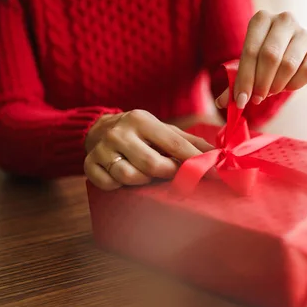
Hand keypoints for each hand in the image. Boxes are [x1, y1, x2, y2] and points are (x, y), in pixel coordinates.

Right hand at [84, 110, 212, 190]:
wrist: (99, 128)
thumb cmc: (141, 133)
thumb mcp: (164, 130)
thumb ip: (189, 142)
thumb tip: (216, 156)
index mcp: (142, 120)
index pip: (174, 144)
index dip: (194, 161)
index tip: (213, 174)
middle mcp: (120, 132)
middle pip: (152, 165)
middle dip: (169, 174)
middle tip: (174, 174)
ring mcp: (102, 149)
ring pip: (129, 177)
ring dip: (144, 181)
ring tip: (147, 174)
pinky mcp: (89, 164)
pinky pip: (109, 184)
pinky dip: (120, 186)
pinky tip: (124, 178)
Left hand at [215, 11, 306, 108]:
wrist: (286, 50)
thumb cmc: (261, 58)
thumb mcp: (246, 64)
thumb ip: (235, 82)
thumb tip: (222, 103)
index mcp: (261, 19)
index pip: (251, 51)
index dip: (245, 78)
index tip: (241, 100)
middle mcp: (284, 20)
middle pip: (270, 56)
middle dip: (261, 83)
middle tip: (256, 99)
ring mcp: (304, 33)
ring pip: (289, 64)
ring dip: (277, 85)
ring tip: (270, 91)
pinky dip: (294, 85)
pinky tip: (286, 87)